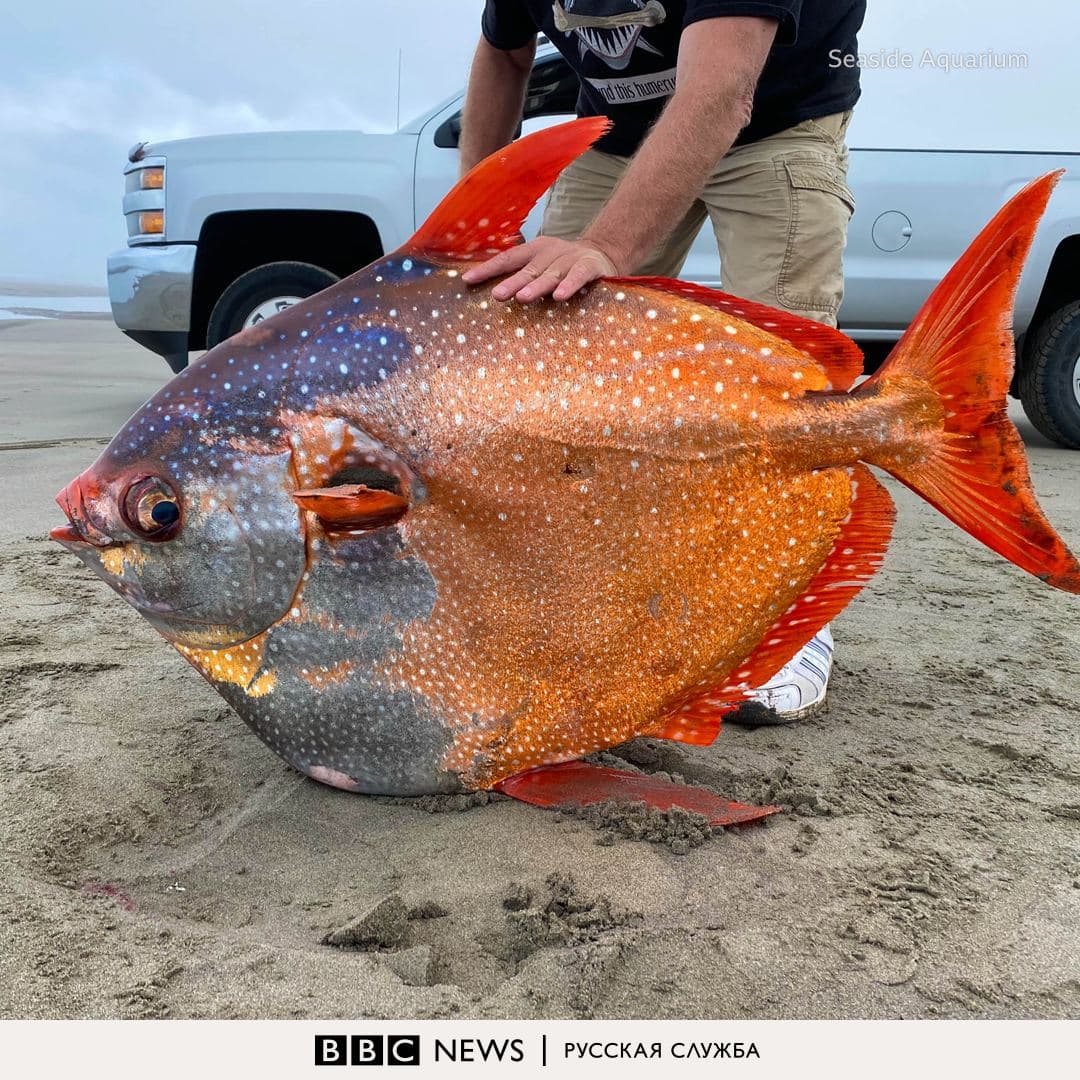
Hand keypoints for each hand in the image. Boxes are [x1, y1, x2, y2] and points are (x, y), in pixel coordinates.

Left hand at [461, 236, 620, 302]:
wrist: (603, 254)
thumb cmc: (564, 266)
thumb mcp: (541, 266)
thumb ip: (522, 275)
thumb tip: (490, 292)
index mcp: (534, 250)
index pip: (507, 259)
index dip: (488, 269)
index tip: (468, 281)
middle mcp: (550, 252)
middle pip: (528, 270)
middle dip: (511, 282)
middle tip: (497, 295)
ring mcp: (569, 258)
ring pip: (550, 275)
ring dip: (536, 287)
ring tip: (522, 299)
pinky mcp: (589, 265)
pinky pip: (577, 276)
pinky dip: (569, 285)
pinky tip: (559, 297)